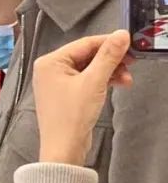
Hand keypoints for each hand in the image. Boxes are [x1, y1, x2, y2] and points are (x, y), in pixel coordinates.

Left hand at [33, 30, 132, 165]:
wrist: (64, 148)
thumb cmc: (72, 115)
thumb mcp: (94, 81)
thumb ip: (109, 56)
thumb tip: (122, 35)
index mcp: (50, 62)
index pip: (85, 43)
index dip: (109, 42)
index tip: (131, 43)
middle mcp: (50, 69)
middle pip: (87, 55)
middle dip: (111, 60)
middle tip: (132, 62)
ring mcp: (57, 82)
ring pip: (90, 68)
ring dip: (110, 71)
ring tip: (127, 79)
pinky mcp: (66, 94)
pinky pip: (87, 80)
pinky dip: (103, 80)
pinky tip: (119, 83)